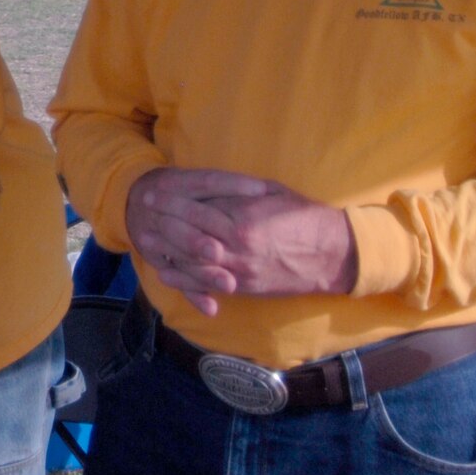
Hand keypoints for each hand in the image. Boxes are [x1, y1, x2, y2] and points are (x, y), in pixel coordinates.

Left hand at [127, 168, 356, 314]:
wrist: (332, 255)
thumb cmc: (304, 218)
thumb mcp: (272, 193)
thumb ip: (239, 192)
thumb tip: (211, 187)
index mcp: (244, 218)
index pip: (198, 208)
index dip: (173, 200)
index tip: (155, 191)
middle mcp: (238, 246)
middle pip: (189, 232)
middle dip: (164, 220)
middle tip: (143, 210)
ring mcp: (239, 269)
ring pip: (193, 260)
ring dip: (166, 248)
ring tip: (146, 238)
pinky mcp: (244, 287)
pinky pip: (207, 284)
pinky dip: (183, 279)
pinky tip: (165, 271)